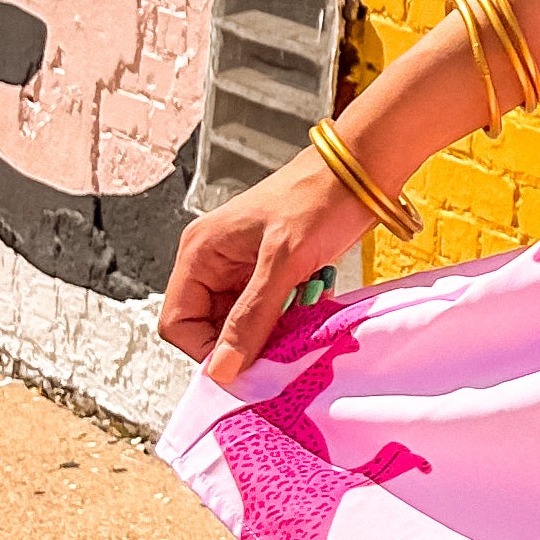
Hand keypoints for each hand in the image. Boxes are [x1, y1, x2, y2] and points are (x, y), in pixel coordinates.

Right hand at [159, 150, 371, 387]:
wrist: (362, 170)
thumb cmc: (319, 199)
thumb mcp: (283, 261)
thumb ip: (251, 316)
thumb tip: (222, 369)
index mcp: (200, 252)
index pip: (177, 322)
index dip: (207, 350)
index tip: (245, 365)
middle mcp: (213, 262)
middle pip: (209, 327)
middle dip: (244, 342)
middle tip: (281, 343)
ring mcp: (241, 268)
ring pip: (241, 324)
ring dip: (269, 332)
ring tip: (300, 317)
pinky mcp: (270, 273)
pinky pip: (266, 313)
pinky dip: (285, 319)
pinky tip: (308, 307)